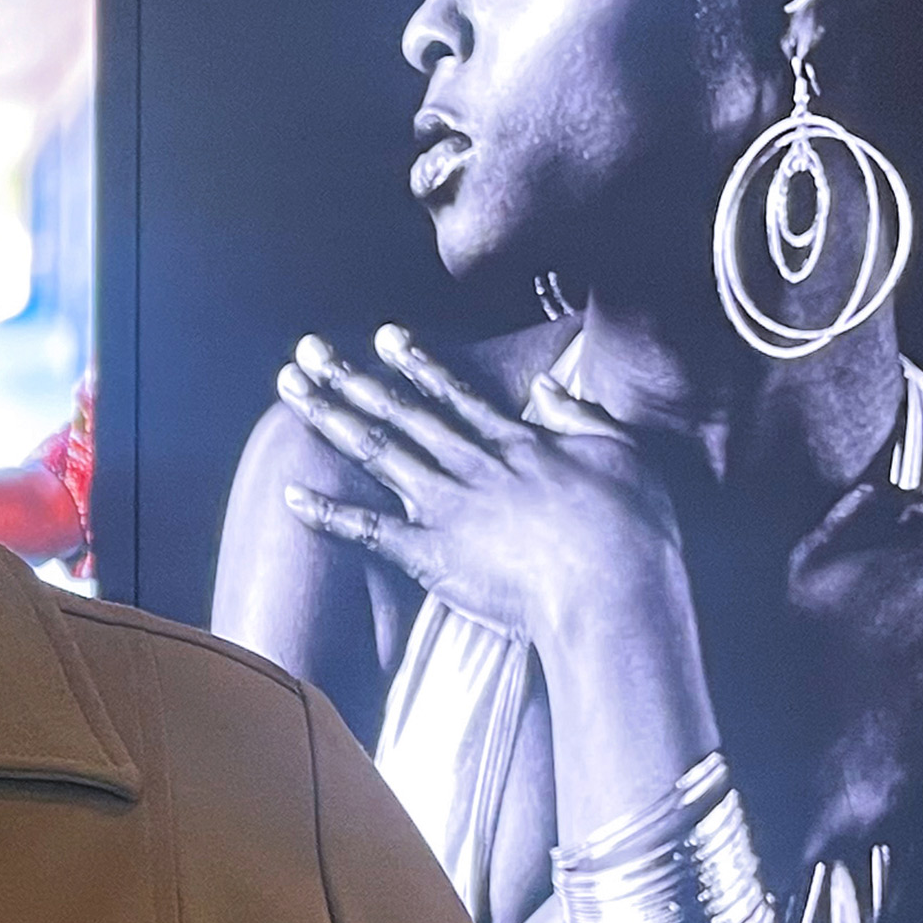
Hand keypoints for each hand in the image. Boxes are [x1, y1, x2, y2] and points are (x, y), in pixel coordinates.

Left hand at [272, 325, 687, 650]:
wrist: (614, 586)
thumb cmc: (633, 526)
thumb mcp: (623, 451)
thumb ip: (580, 415)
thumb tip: (547, 385)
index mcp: (513, 441)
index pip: (452, 394)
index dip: (414, 363)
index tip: (381, 336)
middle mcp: (468, 463)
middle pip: (397, 412)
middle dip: (348, 378)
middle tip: (306, 349)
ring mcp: (444, 505)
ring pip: (374, 450)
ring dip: (328, 417)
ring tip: (289, 388)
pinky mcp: (429, 552)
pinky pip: (366, 529)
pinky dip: (327, 514)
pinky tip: (290, 496)